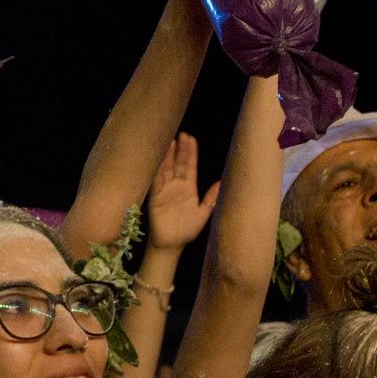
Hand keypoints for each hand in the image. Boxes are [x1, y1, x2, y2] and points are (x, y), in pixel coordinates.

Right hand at [147, 133, 220, 251]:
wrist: (171, 243)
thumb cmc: (187, 230)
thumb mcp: (204, 213)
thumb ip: (211, 198)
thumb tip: (222, 182)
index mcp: (189, 188)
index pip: (190, 166)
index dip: (190, 152)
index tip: (191, 138)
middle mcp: (176, 186)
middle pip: (178, 163)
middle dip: (180, 149)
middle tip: (182, 134)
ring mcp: (165, 189)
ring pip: (166, 168)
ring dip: (168, 155)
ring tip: (170, 140)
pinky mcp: (155, 195)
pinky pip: (156, 179)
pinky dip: (156, 168)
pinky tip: (157, 158)